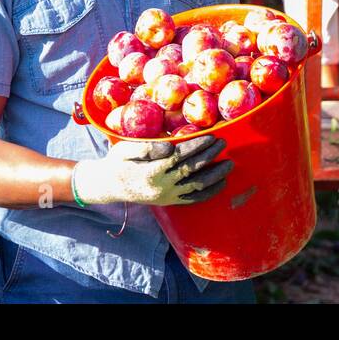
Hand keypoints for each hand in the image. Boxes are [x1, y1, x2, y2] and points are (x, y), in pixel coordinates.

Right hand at [72, 135, 231, 206]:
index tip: (211, 137)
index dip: (198, 147)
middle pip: (192, 170)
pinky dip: (209, 192)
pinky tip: (220, 183)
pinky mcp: (170, 202)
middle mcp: (162, 187)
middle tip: (223, 144)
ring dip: (215, 175)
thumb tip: (169, 147)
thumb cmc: (117, 162)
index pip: (180, 157)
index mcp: (151, 172)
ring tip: (228, 164)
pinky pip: (193, 199)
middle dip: (210, 156)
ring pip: (197, 187)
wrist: (109, 186)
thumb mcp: (125, 150)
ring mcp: (167, 197)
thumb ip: (146, 148)